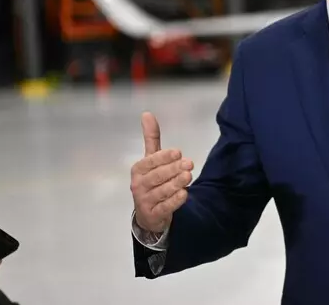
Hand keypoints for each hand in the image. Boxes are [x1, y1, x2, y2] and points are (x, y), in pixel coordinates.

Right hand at [130, 112, 193, 233]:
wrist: (148, 214)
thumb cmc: (151, 181)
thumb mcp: (151, 160)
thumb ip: (151, 139)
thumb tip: (147, 113)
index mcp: (138, 170)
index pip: (151, 161)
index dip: (164, 157)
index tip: (178, 152)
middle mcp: (138, 185)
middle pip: (158, 176)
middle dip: (174, 169)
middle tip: (190, 164)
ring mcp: (144, 201)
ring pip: (162, 191)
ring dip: (176, 184)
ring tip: (188, 177)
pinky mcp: (153, 214)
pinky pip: (165, 207)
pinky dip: (175, 201)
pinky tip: (184, 194)